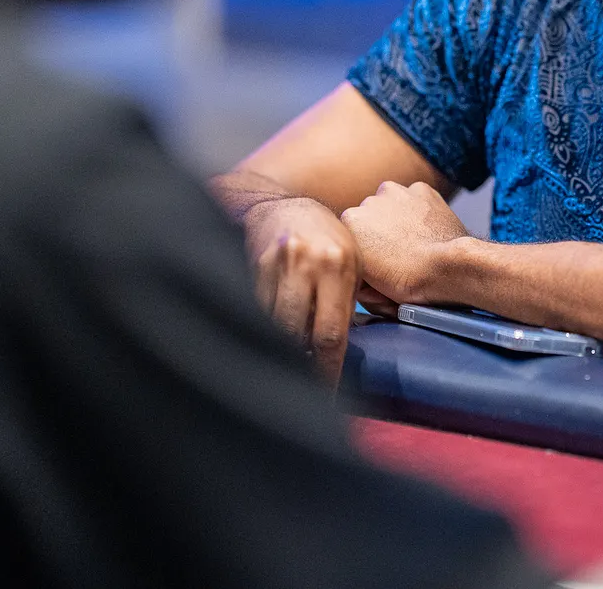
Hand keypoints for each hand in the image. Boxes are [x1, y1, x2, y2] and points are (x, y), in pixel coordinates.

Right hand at [244, 196, 359, 382]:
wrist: (280, 206)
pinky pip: (255, 310)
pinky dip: (261, 330)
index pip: (331, 333)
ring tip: (285, 367)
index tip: (326, 396)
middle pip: (297, 333)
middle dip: (300, 365)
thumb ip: (347, 303)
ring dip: (279, 349)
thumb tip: (339, 353)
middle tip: (304, 388)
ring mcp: (275, 264)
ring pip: (273, 325)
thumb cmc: (326, 238)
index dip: (327, 371)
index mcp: (338, 265)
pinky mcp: (251, 266)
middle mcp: (307, 263)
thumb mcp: (351, 263)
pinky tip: (266, 341)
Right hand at [340, 181, 469, 302]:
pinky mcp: (420, 189)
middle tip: (397, 251)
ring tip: (414, 240)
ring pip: (392, 203)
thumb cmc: (406, 280)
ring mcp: (396, 192)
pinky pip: (416, 197)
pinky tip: (427, 228)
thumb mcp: (366, 284)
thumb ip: (355, 267)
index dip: (365, 248)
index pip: (352, 234)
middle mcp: (368, 201)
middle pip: (371, 216)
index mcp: (349, 223)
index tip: (377, 259)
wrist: (444, 268)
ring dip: (398, 216)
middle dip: (380, 230)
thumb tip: (360, 269)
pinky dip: (420, 208)